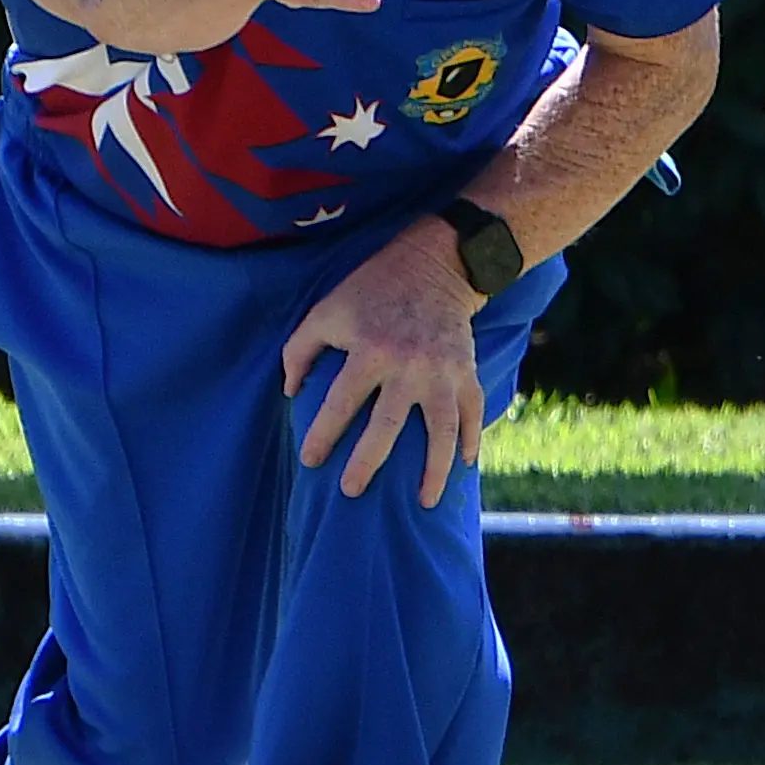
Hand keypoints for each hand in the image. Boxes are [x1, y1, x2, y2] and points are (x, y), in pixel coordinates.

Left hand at [280, 220, 486, 506]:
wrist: (437, 263)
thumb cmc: (372, 289)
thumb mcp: (327, 309)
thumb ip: (300, 349)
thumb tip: (290, 393)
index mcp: (370, 349)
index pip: (340, 403)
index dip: (323, 435)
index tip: (310, 461)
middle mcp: (408, 364)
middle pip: (388, 426)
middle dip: (367, 463)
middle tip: (351, 490)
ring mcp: (443, 370)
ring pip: (442, 430)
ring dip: (434, 469)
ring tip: (426, 501)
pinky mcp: (467, 370)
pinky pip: (473, 412)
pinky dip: (472, 440)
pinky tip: (464, 466)